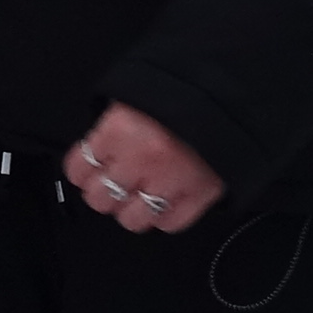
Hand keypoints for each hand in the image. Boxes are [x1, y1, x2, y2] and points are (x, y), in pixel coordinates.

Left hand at [67, 103, 221, 236]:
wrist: (233, 91)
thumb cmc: (182, 89)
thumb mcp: (134, 96)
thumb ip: (112, 126)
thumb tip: (95, 152)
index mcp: (119, 129)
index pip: (79, 168)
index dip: (83, 171)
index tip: (90, 170)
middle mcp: (140, 159)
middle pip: (100, 198)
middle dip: (104, 191)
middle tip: (116, 183)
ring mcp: (170, 181)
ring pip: (131, 218)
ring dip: (132, 209)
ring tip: (141, 195)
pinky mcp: (200, 194)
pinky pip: (170, 223)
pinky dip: (165, 216)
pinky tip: (166, 201)